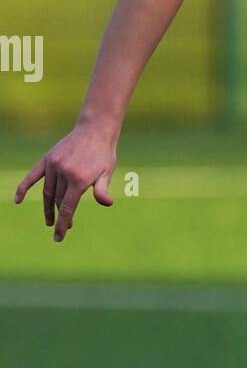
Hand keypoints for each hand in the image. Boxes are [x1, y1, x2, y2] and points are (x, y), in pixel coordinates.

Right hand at [13, 122, 116, 241]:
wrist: (95, 130)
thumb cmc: (103, 154)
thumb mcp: (107, 172)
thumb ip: (102, 189)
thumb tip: (107, 203)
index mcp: (79, 180)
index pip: (67, 208)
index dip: (62, 224)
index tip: (58, 237)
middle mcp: (64, 173)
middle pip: (59, 201)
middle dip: (61, 215)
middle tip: (67, 226)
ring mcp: (54, 165)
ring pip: (49, 192)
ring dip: (50, 206)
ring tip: (51, 219)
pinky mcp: (48, 159)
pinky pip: (33, 176)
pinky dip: (24, 187)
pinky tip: (18, 200)